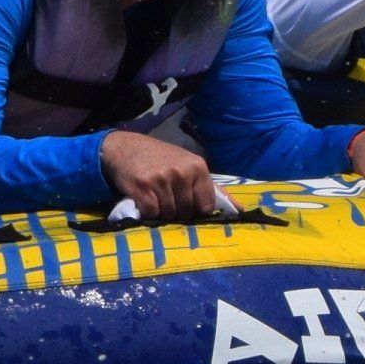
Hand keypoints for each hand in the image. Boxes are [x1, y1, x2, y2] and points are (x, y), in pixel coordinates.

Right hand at [100, 130, 218, 220]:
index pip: (206, 205)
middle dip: (177, 211)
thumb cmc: (160, 159)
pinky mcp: (143, 187)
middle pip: (187, 212)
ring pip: (169, 214)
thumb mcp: (188, 167)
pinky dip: (147, 213)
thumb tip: (240, 211)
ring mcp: (162, 179)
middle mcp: (182, 172)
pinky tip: (144, 199)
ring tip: (154, 197)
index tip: (185, 203)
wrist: (124, 148)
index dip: (195, 209)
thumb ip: (213, 189)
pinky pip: (152, 213)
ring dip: (161, 213)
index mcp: (198, 167)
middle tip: (165, 198)